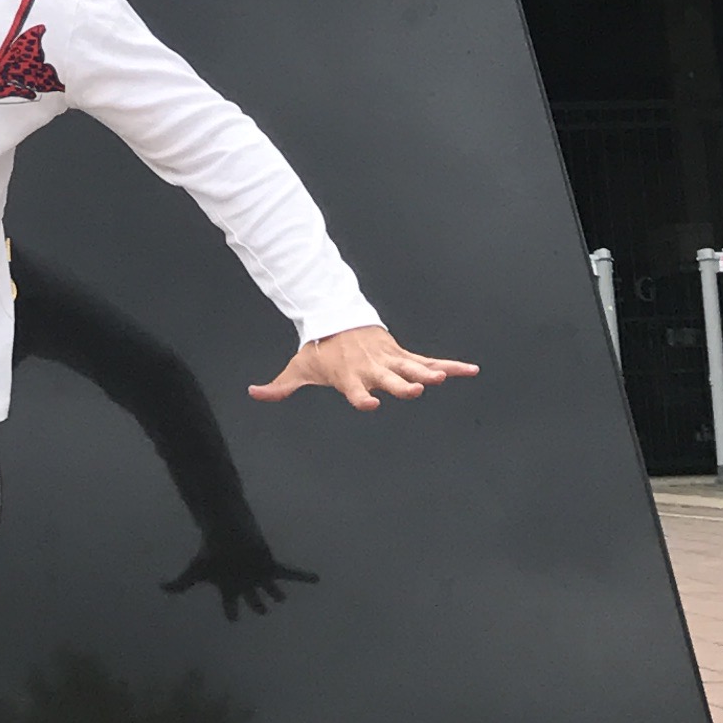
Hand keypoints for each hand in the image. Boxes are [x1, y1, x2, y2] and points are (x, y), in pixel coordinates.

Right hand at [163, 528, 316, 617]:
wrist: (225, 527)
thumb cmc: (211, 549)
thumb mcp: (196, 569)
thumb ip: (179, 583)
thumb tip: (160, 587)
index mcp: (229, 586)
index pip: (231, 606)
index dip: (232, 613)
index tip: (233, 618)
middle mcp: (245, 581)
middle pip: (253, 600)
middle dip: (258, 606)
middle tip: (262, 611)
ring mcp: (259, 573)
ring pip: (270, 588)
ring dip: (276, 594)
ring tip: (281, 599)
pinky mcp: (270, 564)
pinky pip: (290, 573)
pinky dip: (303, 576)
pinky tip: (316, 579)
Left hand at [252, 325, 477, 409]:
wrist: (337, 318)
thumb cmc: (319, 351)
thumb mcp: (298, 367)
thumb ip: (279, 385)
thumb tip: (252, 393)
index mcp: (349, 376)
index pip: (356, 390)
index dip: (361, 397)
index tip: (370, 403)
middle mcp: (372, 369)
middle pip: (389, 380)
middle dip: (401, 385)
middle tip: (415, 390)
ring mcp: (389, 360)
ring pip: (411, 368)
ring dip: (428, 373)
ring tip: (442, 378)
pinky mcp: (402, 355)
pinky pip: (430, 360)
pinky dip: (451, 366)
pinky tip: (470, 371)